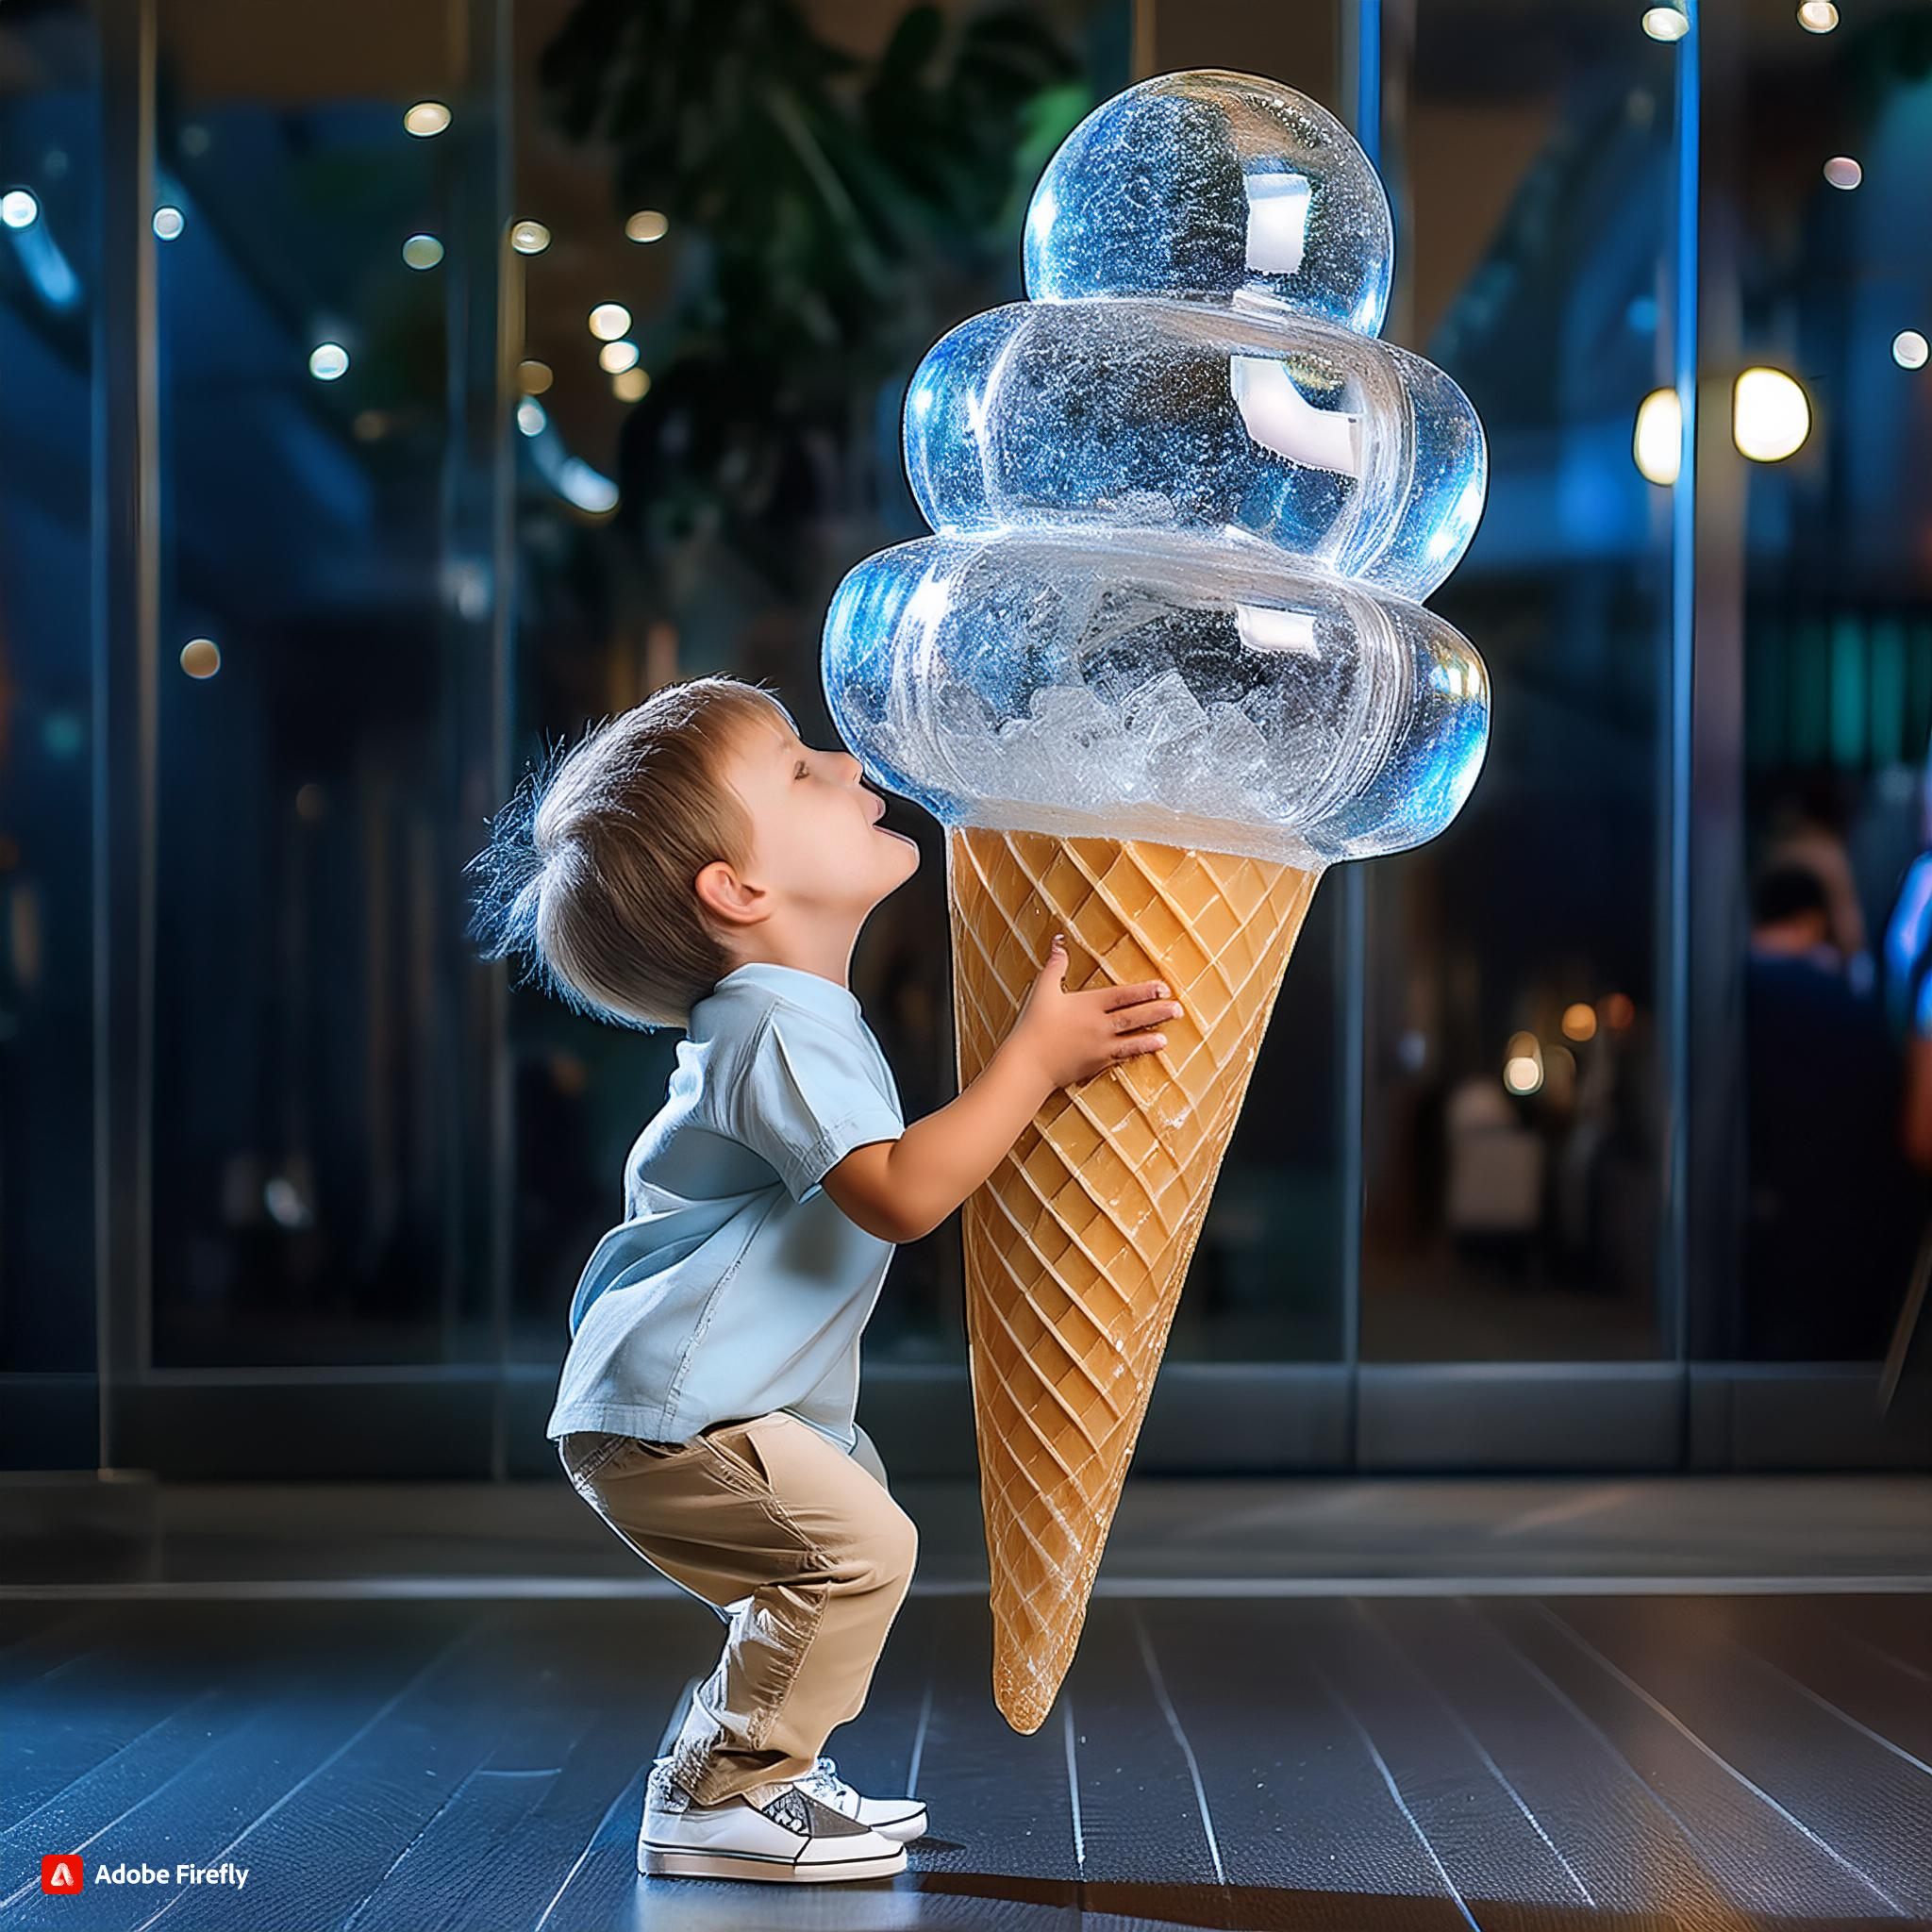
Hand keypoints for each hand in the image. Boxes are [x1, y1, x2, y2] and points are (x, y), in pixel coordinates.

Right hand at [1001, 934, 1182, 1090]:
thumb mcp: (1043, 990)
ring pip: (1131, 1041)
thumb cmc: (1033, 1025)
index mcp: (1088, 1005)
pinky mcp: (1095, 1065)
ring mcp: (1099, 1048)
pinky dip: (1135, 1055)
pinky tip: (1146, 1053)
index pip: (1123, 996)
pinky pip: (1120, 1058)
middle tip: (1178, 1009)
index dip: (1145, 991)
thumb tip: (1058, 939)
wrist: (1027, 1064)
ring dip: (1151, 1037)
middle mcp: (1098, 1026)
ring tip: (1168, 1036)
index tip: (1163, 988)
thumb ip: (1055, 964)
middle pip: (1133, 1018)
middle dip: (1157, 1012)